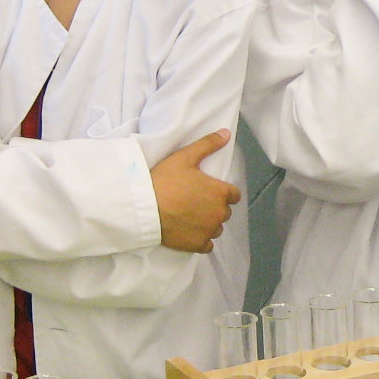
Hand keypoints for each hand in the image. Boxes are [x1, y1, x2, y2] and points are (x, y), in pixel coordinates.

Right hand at [151, 129, 240, 252]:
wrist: (144, 207)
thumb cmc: (165, 180)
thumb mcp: (185, 157)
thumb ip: (208, 144)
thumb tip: (227, 133)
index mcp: (220, 192)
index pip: (234, 195)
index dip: (222, 192)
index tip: (208, 191)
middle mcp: (219, 213)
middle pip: (225, 212)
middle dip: (214, 207)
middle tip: (195, 202)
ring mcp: (209, 231)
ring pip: (216, 228)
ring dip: (208, 223)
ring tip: (190, 217)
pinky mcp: (198, 245)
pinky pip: (207, 245)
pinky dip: (201, 240)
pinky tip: (189, 232)